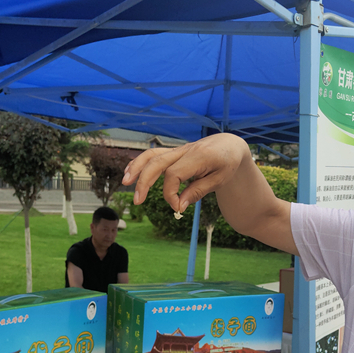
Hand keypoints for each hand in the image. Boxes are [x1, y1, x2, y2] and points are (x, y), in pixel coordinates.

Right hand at [123, 133, 247, 211]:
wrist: (228, 145)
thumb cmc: (226, 163)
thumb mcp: (219, 180)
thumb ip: (198, 192)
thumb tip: (178, 206)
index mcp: (199, 156)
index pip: (174, 174)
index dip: (171, 193)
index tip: (177, 208)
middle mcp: (185, 150)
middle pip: (157, 163)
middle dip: (144, 182)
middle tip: (137, 201)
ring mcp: (177, 150)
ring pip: (151, 155)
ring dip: (136, 168)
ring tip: (125, 182)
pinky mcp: (174, 152)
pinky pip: (153, 155)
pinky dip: (140, 162)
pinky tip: (130, 172)